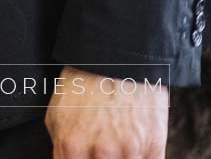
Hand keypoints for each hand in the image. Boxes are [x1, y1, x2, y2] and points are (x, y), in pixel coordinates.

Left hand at [44, 66, 166, 158]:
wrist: (117, 61)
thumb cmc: (83, 87)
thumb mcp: (57, 114)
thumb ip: (61, 147)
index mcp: (71, 144)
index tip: (80, 157)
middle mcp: (101, 152)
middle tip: (98, 150)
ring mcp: (129, 151)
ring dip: (119, 158)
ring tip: (114, 141)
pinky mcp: (154, 148)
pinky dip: (138, 158)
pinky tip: (132, 147)